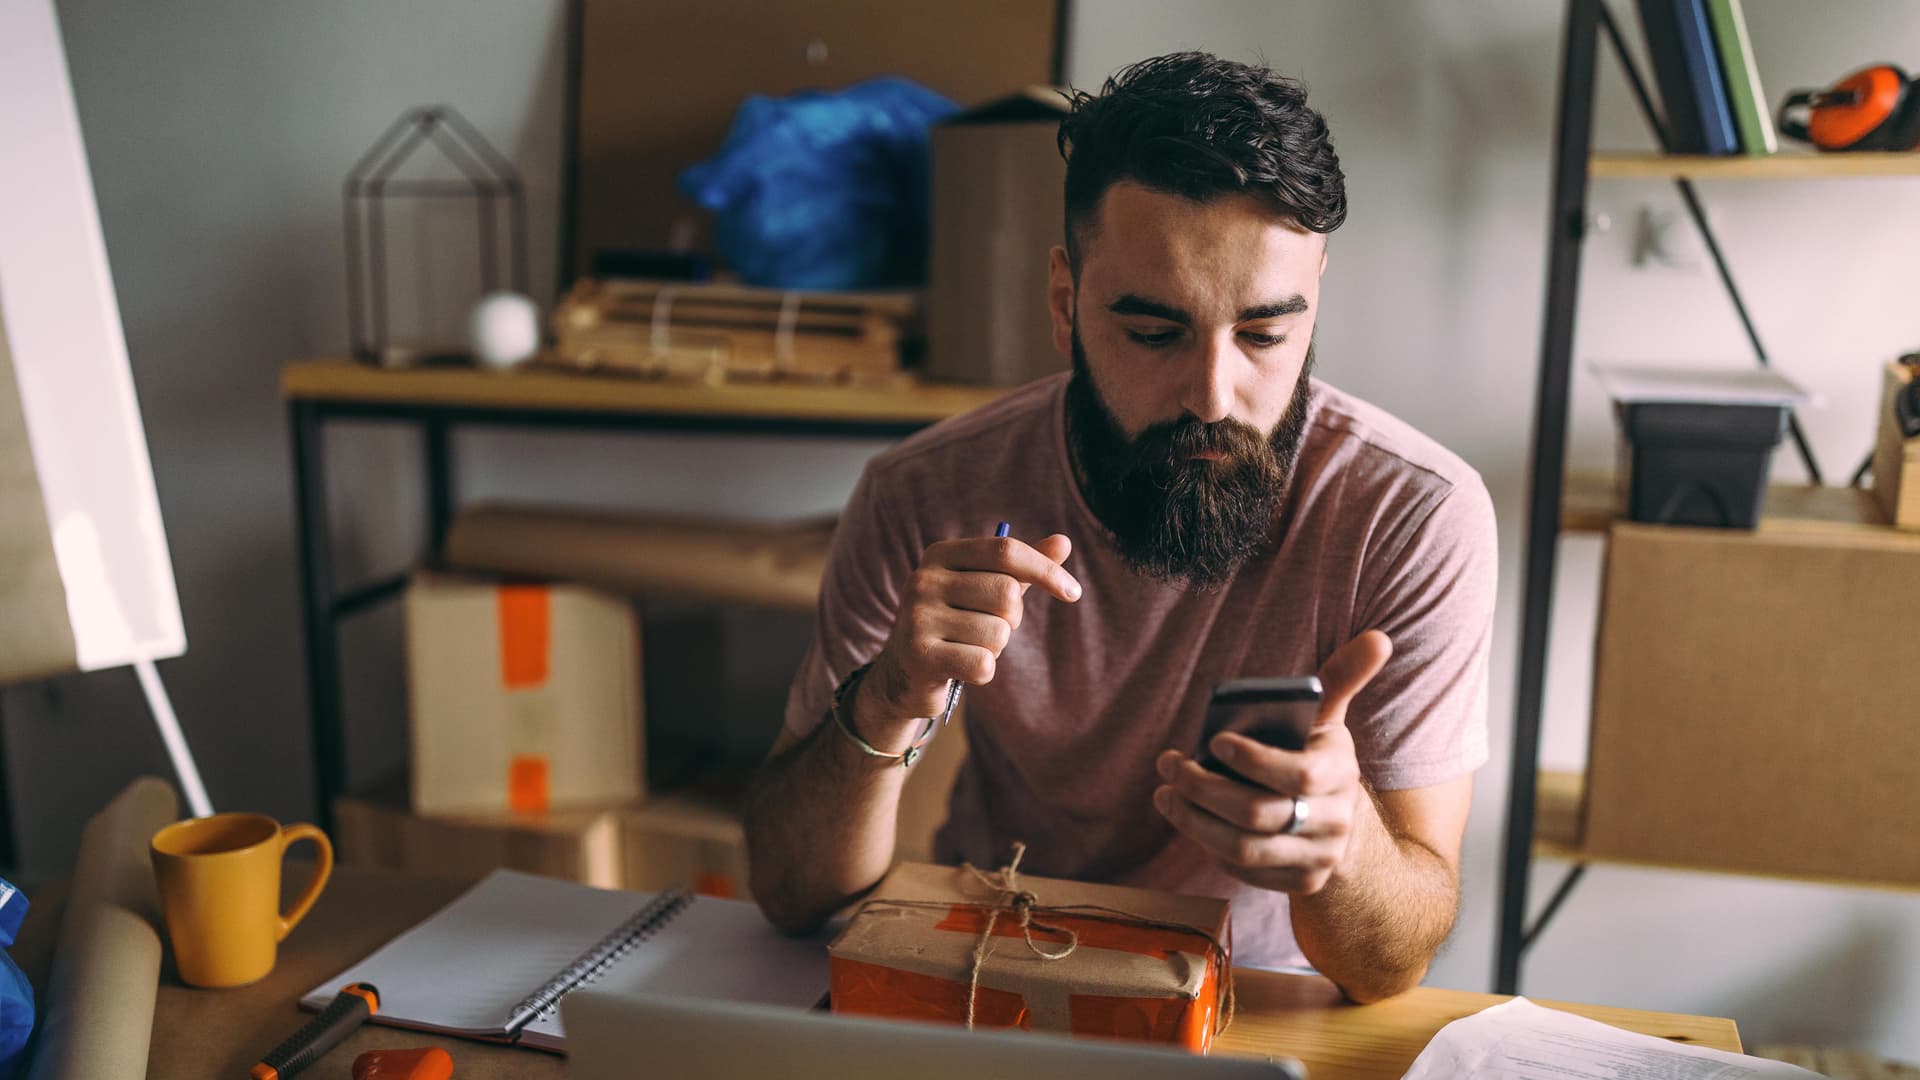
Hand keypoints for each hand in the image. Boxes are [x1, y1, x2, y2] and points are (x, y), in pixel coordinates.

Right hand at [860, 533, 1079, 747]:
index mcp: (940, 555)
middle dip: (1012, 618)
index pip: (1005, 550)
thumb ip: (1022, 567)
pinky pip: (984, 664)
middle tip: (988, 628)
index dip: (1046, 570)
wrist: (903, 673)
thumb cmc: (955, 623)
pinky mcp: (920, 656)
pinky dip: (984, 671)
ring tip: (967, 647)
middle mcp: (923, 580)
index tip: (1073, 593)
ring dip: (995, 647)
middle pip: (1007, 593)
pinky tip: (961, 668)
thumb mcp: (985, 588)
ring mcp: (917, 618)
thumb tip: (1063, 542)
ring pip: (999, 632)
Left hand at [1152, 630, 1391, 893]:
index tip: (1213, 740)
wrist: (1346, 829)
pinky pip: (1242, 872)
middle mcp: (1335, 820)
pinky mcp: (1298, 883)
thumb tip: (1378, 638)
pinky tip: (1191, 820)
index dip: (1253, 761)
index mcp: (1340, 772)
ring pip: (1243, 850)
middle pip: (1259, 815)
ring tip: (1167, 795)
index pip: (1298, 775)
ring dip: (1195, 821)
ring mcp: (1318, 858)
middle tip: (1170, 766)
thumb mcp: (1328, 722)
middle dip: (1204, 790)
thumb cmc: (1319, 758)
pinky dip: (1209, 845)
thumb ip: (1341, 679)